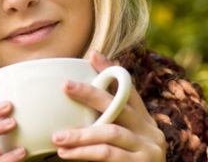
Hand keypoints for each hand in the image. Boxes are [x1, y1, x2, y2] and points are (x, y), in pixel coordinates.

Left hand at [51, 50, 166, 160]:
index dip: (111, 72)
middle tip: (65, 86)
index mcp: (144, 121)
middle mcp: (150, 131)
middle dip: (91, 93)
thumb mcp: (119, 139)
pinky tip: (65, 153)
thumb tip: (78, 91)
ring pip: (110, 132)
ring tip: (57, 137)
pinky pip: (108, 154)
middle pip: (118, 105)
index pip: (129, 90)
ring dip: (80, 133)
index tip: (92, 55)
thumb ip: (104, 120)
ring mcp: (149, 148)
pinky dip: (84, 152)